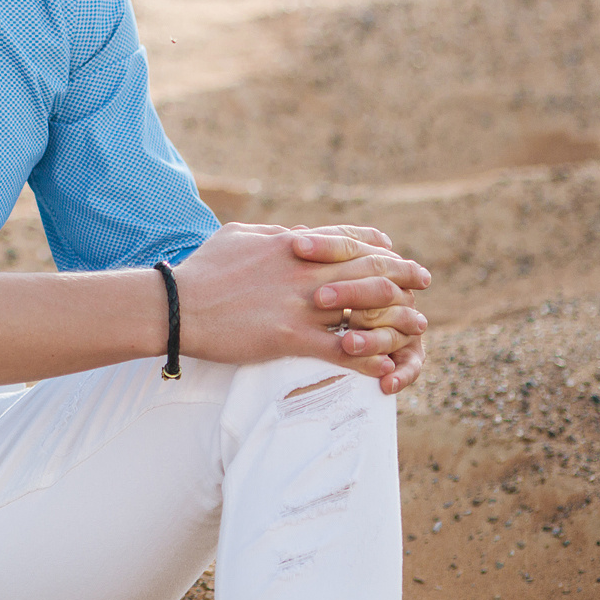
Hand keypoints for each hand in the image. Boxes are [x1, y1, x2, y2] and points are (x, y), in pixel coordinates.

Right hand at [172, 224, 432, 374]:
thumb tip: (297, 233)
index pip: (351, 238)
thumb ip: (274, 234)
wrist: (176, 306)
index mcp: (293, 243)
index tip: (397, 254)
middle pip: (371, 268)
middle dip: (404, 274)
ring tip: (416, 326)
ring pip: (367, 308)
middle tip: (423, 281)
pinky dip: (369, 357)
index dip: (381, 245)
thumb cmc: (201, 270)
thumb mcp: (238, 236)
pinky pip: (344, 350)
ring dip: (397, 318)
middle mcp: (305, 270)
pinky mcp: (292, 337)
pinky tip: (385, 366)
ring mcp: (301, 305)